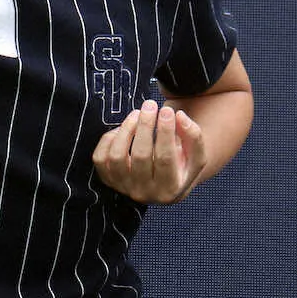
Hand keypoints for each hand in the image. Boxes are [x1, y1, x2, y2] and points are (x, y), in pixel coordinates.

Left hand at [92, 99, 206, 203]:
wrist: (162, 186)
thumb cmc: (181, 166)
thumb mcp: (196, 155)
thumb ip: (194, 136)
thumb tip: (179, 116)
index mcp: (169, 189)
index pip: (165, 158)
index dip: (165, 132)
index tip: (167, 111)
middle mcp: (144, 192)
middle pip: (140, 156)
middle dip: (145, 126)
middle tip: (150, 104)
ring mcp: (123, 187)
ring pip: (117, 156)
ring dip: (126, 130)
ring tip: (137, 113)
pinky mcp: (108, 180)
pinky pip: (100, 158)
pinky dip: (109, 139)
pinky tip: (123, 129)